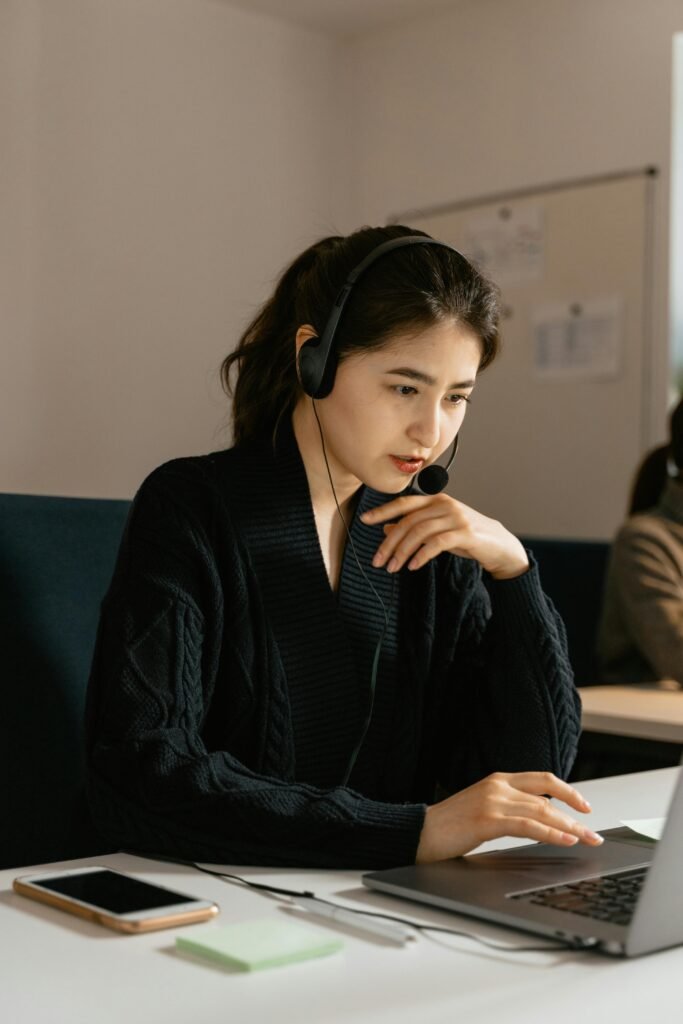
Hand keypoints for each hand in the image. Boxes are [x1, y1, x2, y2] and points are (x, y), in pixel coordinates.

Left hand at [360, 493, 528, 578]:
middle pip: (408, 521)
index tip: (365, 520)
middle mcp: (445, 504)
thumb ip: (416, 527)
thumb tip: (387, 529)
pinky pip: (437, 543)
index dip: (383, 511)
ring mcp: (456, 517)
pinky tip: (413, 566)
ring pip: (420, 532)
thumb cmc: (466, 538)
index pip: (404, 503)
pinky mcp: (465, 533)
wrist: (500, 546)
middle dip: (389, 542)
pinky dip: (422, 555)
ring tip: (393, 568)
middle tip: (378, 560)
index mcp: (436, 500)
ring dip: (402, 552)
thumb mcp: (437, 531)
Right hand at [415, 772, 602, 862]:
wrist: (419, 832)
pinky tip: (565, 841)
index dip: (568, 791)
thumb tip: (540, 820)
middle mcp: (498, 785)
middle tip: (593, 832)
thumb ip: (509, 808)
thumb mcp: (483, 808)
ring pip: (542, 811)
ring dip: (569, 827)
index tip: (585, 806)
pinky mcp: (488, 819)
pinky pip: (528, 825)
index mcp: (498, 779)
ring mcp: (492, 800)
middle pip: (547, 796)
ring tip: (586, 839)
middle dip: (574, 815)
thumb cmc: (449, 825)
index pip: (542, 779)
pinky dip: (550, 833)